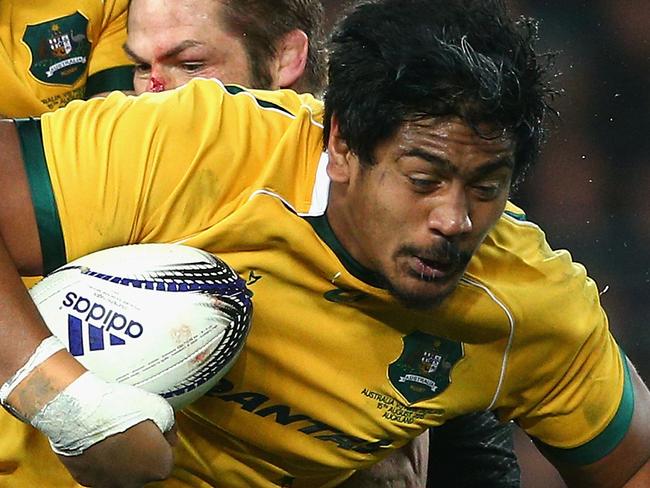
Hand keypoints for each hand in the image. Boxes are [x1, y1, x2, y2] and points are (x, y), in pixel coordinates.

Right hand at [57, 419, 177, 487]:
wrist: (82, 413)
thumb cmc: (121, 410)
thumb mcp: (160, 407)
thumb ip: (170, 426)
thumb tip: (170, 433)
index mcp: (160, 466)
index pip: (165, 456)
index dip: (160, 439)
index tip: (154, 428)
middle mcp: (137, 481)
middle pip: (144, 465)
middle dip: (141, 449)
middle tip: (134, 428)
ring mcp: (111, 483)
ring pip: (121, 469)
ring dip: (121, 455)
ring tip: (115, 430)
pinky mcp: (87, 480)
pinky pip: (100, 469)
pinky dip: (101, 458)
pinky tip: (99, 438)